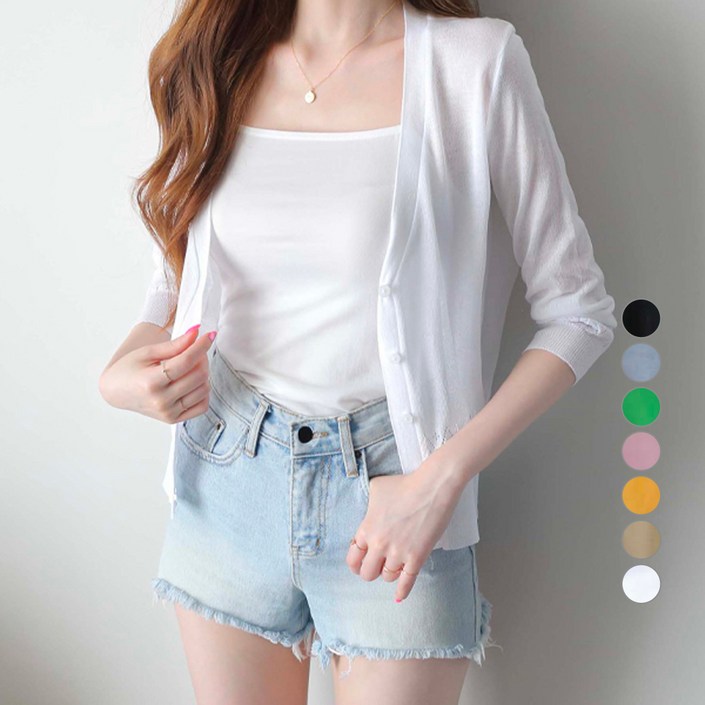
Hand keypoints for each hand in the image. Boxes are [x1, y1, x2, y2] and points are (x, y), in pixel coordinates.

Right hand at [99, 324, 216, 423]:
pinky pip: (202, 406)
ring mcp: (168, 413)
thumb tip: (195, 333)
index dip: (201, 346)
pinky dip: (203, 392)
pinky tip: (193, 382)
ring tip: (192, 365)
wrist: (117, 392)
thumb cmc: (129, 369)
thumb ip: (174, 345)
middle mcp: (161, 401)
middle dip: (202, 358)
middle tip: (196, 349)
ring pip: (203, 390)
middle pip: (198, 376)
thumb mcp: (147, 352)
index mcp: (151, 382)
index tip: (210, 335)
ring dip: (204, 373)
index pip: (186, 362)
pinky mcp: (173, 419)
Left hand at [346, 457, 465, 601]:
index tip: (359, 562)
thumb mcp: (376, 488)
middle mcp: (379, 545)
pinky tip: (399, 597)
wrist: (432, 487)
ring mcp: (398, 553)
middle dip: (370, 571)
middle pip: (367, 573)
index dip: (355, 563)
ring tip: (391, 568)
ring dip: (388, 574)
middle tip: (375, 566)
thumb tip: (370, 511)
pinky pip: (407, 581)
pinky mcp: (417, 558)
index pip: (353, 558)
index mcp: (366, 529)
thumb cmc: (404, 484)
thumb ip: (369, 504)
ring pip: (387, 577)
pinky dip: (402, 591)